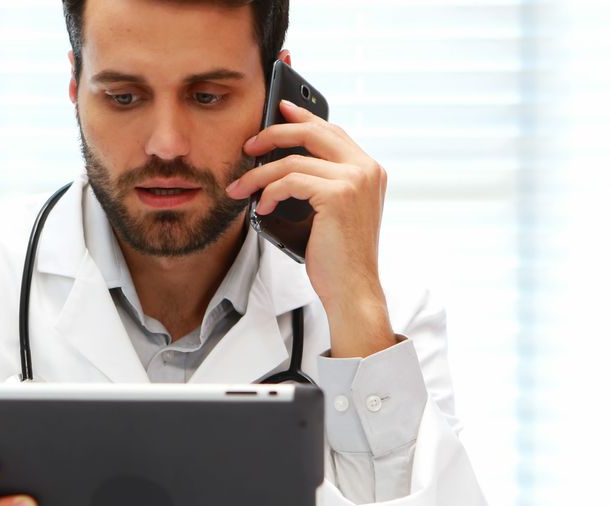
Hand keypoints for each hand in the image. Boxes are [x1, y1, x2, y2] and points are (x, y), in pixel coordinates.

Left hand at [226, 100, 394, 357]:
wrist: (352, 289)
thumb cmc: (338, 258)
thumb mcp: (330, 212)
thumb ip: (319, 184)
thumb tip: (283, 165)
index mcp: (369, 170)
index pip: (332, 131)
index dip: (303, 118)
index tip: (278, 110)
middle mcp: (367, 169)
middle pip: (314, 132)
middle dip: (275, 133)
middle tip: (248, 145)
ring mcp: (355, 180)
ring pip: (294, 160)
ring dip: (259, 175)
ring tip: (240, 188)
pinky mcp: (339, 195)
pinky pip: (290, 181)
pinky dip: (269, 193)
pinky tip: (262, 208)